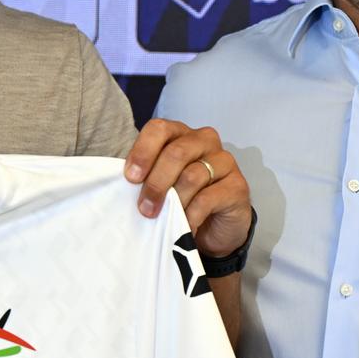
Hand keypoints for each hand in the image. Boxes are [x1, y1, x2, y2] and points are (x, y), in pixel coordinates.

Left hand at [124, 118, 252, 259]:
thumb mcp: (159, 185)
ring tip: (163, 220)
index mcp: (180, 135)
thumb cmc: (182, 200)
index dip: (143, 152)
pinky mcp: (237, 185)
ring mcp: (224, 161)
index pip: (159, 129)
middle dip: (155, 183)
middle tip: (145, 209)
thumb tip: (121, 184)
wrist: (214, 228)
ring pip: (191, 176)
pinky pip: (207, 198)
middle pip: (176, 153)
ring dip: (173, 202)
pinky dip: (191, 216)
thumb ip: (144, 177)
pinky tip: (185, 228)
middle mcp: (204, 141)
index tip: (130, 178)